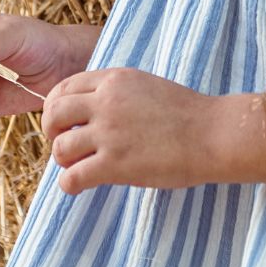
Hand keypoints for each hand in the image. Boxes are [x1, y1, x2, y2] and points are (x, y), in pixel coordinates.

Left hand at [41, 67, 215, 194]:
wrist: (213, 134)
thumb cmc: (187, 114)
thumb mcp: (146, 86)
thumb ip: (117, 92)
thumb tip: (92, 108)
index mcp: (114, 80)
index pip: (64, 88)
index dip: (56, 107)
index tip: (63, 122)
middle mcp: (106, 102)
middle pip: (54, 113)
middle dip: (52, 131)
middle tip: (65, 145)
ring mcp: (109, 133)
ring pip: (60, 147)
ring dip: (64, 160)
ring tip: (78, 167)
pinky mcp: (115, 164)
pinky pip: (72, 177)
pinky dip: (69, 185)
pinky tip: (80, 186)